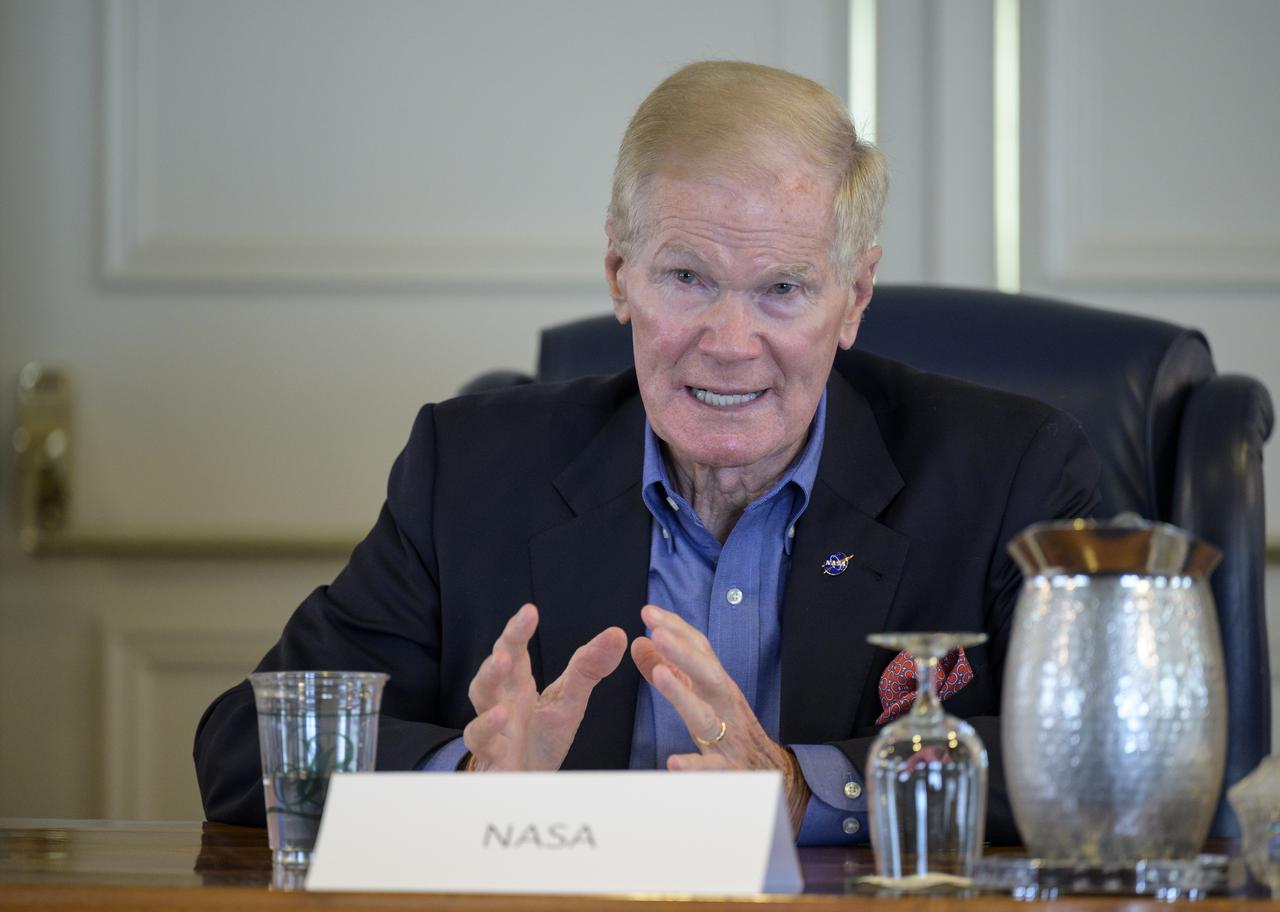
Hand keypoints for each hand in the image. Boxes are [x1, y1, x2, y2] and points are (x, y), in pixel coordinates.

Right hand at [463, 603, 626, 770]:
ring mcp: (493, 726)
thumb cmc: (541, 735)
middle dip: (501, 650)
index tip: (530, 610)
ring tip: (503, 663)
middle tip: (512, 640)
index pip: (514, 649)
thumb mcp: (570, 700)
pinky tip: (500, 716)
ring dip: (488, 679)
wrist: (527, 779)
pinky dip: (486, 728)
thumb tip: (618, 633)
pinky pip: (481, 740)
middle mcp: (500, 699)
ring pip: (480, 699)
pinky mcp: (491, 756)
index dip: (518, 630)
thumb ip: (589, 668)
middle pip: (493, 669)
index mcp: (518, 682)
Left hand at [630, 604, 811, 832]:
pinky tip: (674, 762)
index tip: (648, 611)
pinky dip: (694, 767)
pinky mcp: (729, 772)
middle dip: (683, 652)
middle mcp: (725, 705)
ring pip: (706, 716)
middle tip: (658, 632)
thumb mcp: (699, 695)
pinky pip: (712, 770)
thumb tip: (639, 641)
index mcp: (716, 686)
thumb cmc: (729, 729)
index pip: (699, 650)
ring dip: (683, 696)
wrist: (773, 774)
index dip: (676, 629)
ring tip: (660, 676)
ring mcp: (729, 737)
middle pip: (707, 673)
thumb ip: (667, 670)